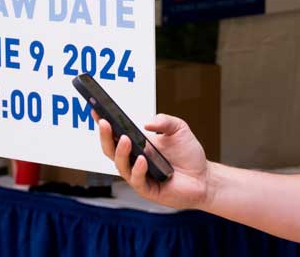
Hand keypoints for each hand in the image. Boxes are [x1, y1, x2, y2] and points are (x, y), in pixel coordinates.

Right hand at [95, 110, 212, 209]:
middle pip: (111, 150)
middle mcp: (134, 160)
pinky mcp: (148, 190)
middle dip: (105, 136)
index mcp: (137, 145)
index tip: (95, 110)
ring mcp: (139, 176)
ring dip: (121, 152)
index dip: (104, 123)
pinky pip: (138, 180)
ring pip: (121, 165)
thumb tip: (146, 123)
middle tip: (105, 122)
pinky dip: (138, 169)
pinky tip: (143, 159)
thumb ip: (165, 121)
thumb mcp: (179, 129)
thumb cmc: (189, 154)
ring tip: (126, 139)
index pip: (115, 134)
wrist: (204, 177)